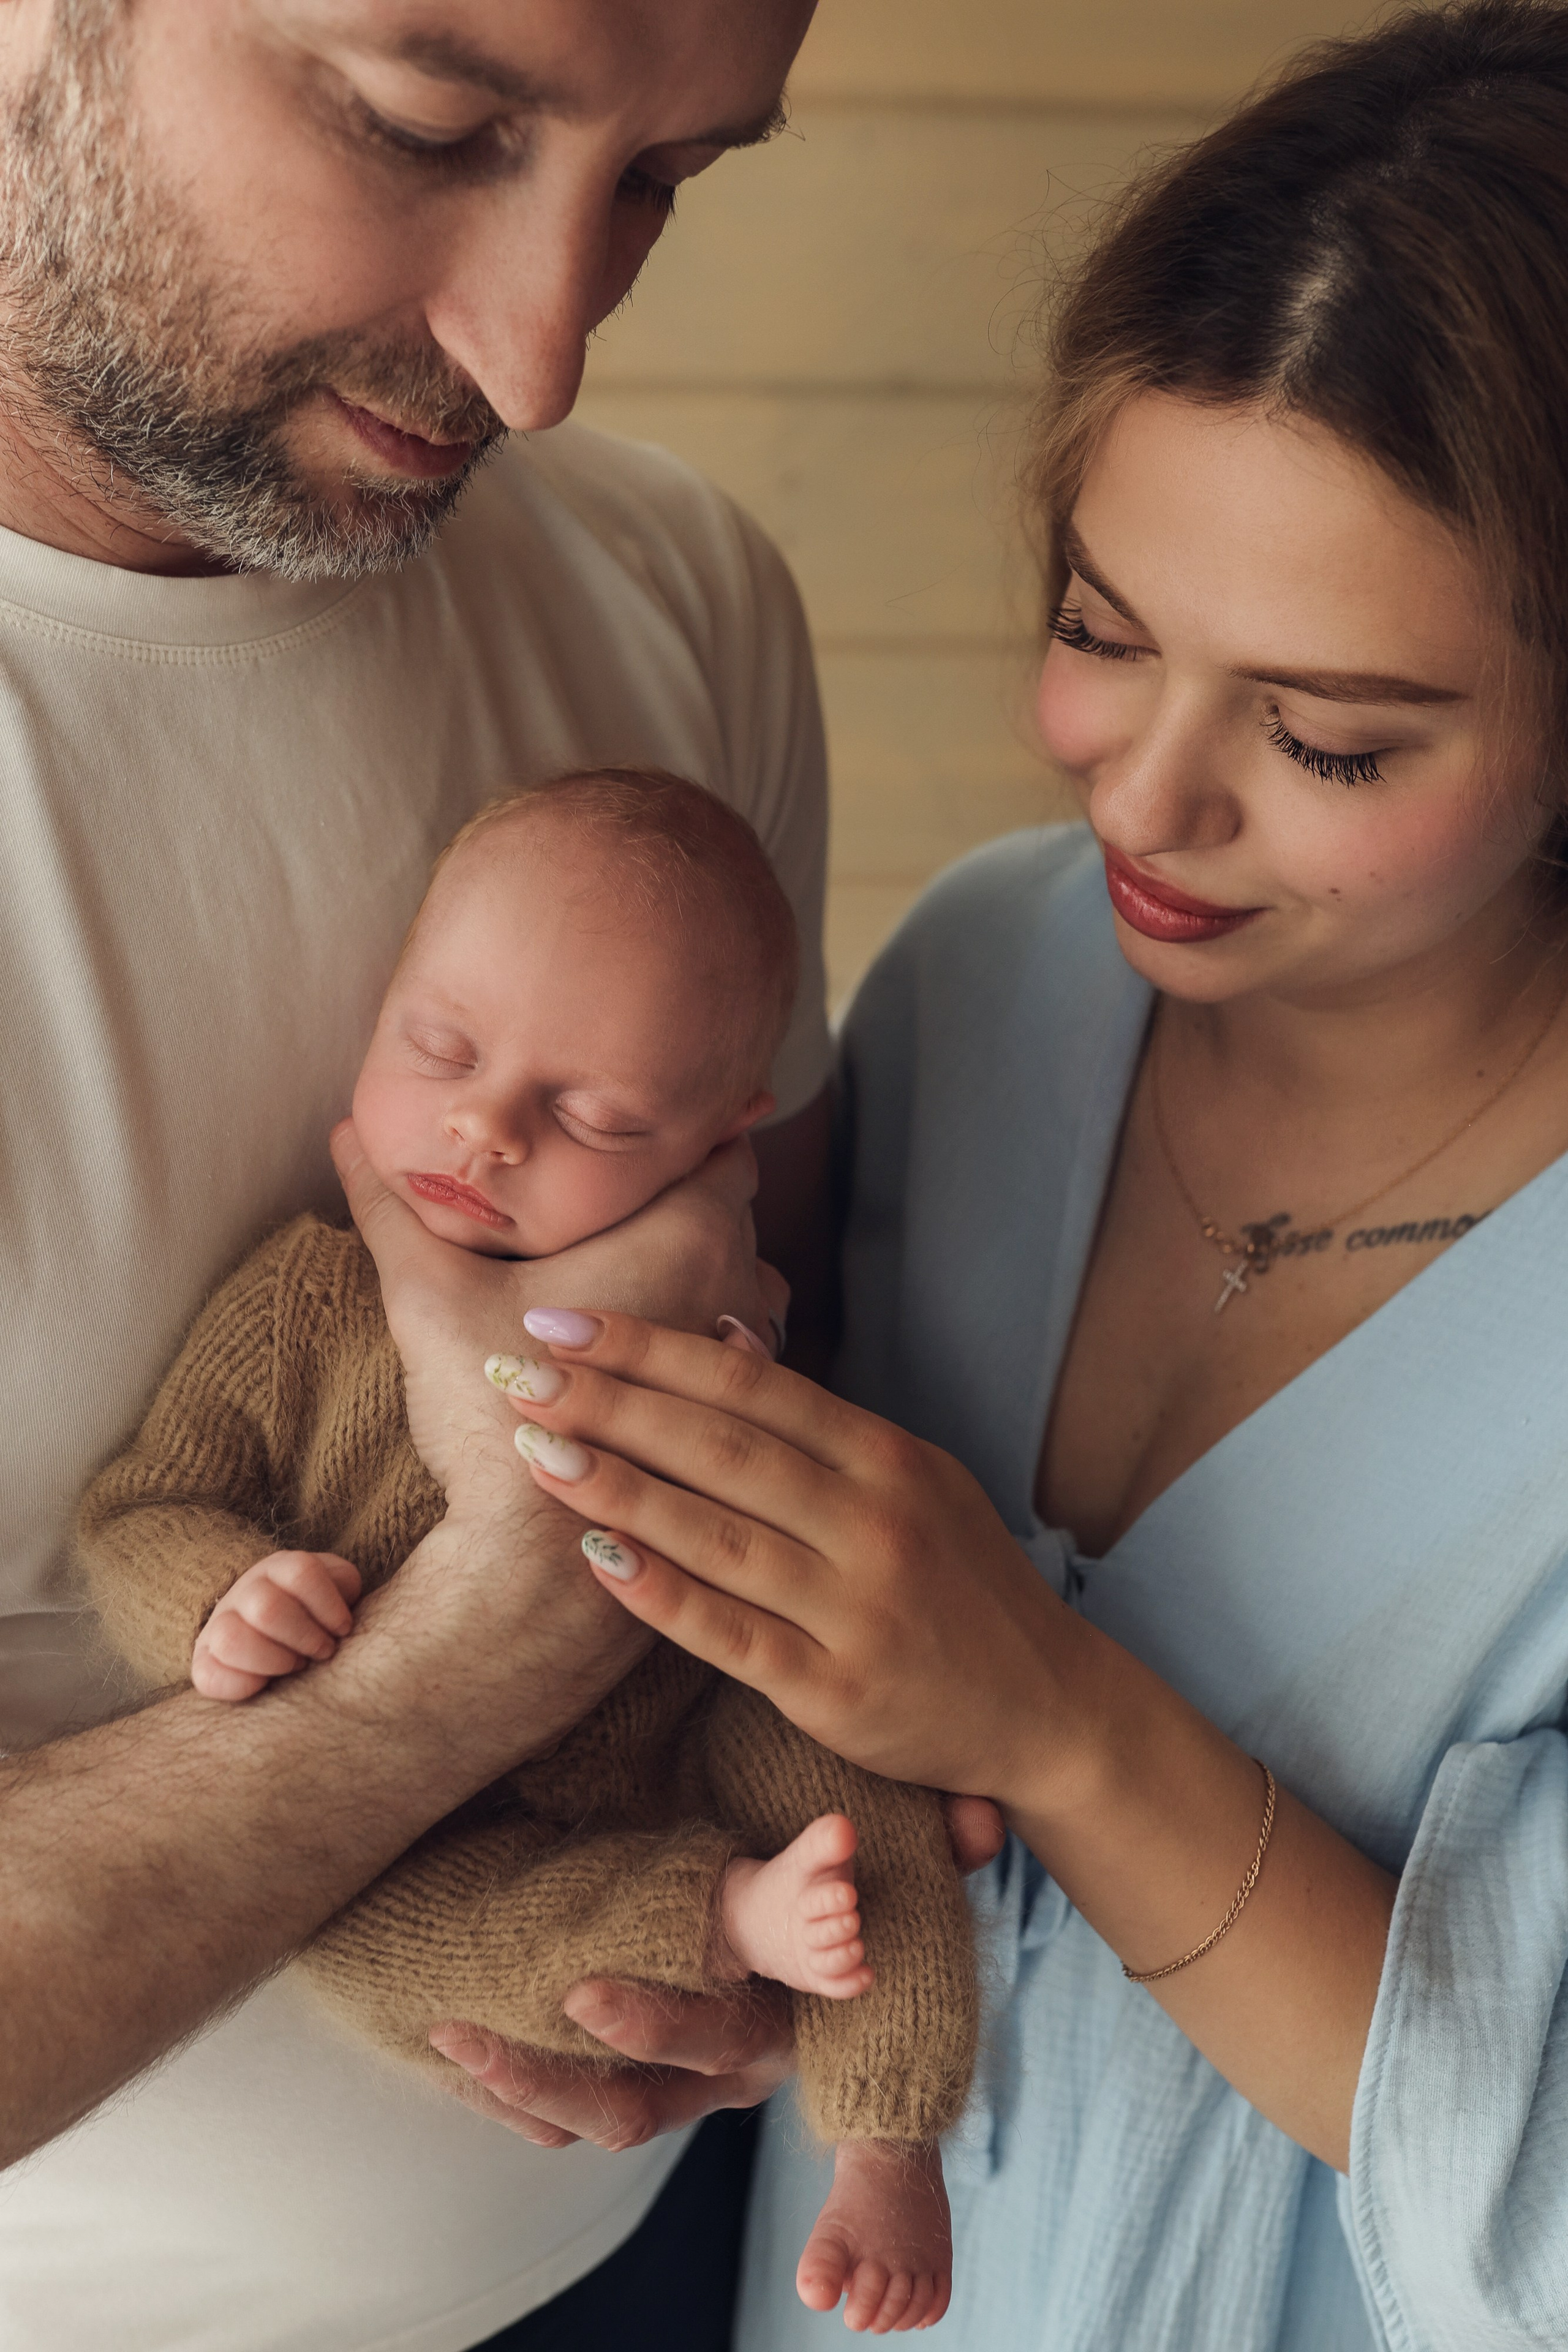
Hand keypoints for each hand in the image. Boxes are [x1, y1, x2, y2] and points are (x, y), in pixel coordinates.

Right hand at [191, 1551, 361, 1701]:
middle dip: (305, 1637)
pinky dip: (239, 1686)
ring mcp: (219, 1625)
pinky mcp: (204, 1662)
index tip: (343, 1628)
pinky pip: (208, 1676)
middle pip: (268, 1609)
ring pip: (231, 1639)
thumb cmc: (316, 1611)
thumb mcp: (336, 1588)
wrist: (275, 1630)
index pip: (302, 1573)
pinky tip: (264, 1686)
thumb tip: (338, 1614)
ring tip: (296, 1666)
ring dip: (273, 1660)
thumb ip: (343, 1587)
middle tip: (323, 1652)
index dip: (328, 1604)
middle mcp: (245, 1591)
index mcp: (280, 1568)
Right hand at [329, 1121, 786, 1524]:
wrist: (535, 1562)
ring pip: (751, 1295)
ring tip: (640, 1289)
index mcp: (690, 1233)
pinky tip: (658, 1372)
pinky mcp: (748, 1432)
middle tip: (620, 1209)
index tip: (634, 1142)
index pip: (723, 1145)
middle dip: (686, 1209)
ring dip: (709, 1285)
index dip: (683, 1136)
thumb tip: (344, 1131)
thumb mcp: (428, 1291)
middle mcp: (742, 1288)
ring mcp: (755, 1365)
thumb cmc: (492, 1417)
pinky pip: (748, 1370)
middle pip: (736, 1219)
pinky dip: (713, 1357)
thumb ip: (391, 1205)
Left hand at [424, 1795, 1001, 2145]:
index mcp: (779, 2021)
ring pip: (603, 2113)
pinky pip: (564, 2115)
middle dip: (576, 2060)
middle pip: (651, 2092)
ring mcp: (683, 2080)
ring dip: (523, 2083)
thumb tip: (978, 1820)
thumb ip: (941, 1849)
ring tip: (451, 2032)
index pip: (719, 2034)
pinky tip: (455, 2054)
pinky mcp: (635, 2074)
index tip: (585, 1988)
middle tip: (533, 1996)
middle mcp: (729, 2065)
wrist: (840, 1953)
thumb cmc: (862, 1902)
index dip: (657, 2021)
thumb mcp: (902, 1873)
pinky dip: (513, 2097)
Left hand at [491, 1312, 1067, 1805]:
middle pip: (722, 1448)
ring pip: (716, 1535)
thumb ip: (818, 1420)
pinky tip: (594, 1556)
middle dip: (611, 1404)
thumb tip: (725, 1337)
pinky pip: (731, 1634)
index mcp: (887, 1458)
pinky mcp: (834, 1690)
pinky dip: (660, 1594)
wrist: (1047, 1705)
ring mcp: (855, 1608)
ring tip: (534, 1448)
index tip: (561, 1323)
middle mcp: (873, 1523)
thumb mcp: (914, 1477)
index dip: (650, 1350)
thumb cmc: (960, 1581)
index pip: (751, 1387)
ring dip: (616, 1487)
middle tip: (518, 1374)